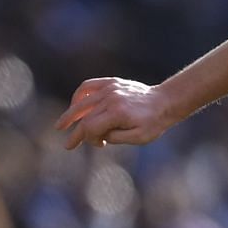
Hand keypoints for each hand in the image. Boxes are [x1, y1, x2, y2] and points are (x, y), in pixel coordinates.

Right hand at [57, 78, 178, 149]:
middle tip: (67, 144)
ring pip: (83, 100)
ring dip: (71, 113)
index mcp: (117, 113)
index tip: (98, 145)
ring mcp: (110, 88)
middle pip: (84, 115)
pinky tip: (76, 104)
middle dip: (75, 131)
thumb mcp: (139, 138)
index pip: (91, 126)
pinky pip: (88, 86)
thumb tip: (98, 136)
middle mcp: (111, 98)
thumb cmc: (154, 123)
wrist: (165, 102)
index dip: (88, 139)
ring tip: (62, 124)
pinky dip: (80, 95)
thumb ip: (115, 138)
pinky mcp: (111, 82)